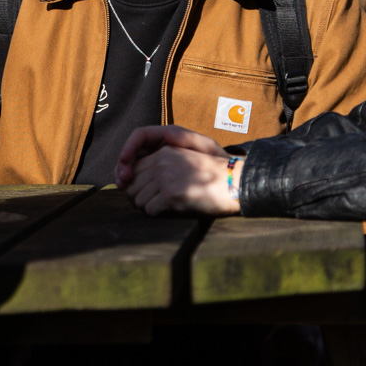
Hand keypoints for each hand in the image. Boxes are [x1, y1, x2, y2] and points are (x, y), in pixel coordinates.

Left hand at [117, 125, 241, 216]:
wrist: (233, 184)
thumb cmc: (212, 175)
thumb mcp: (186, 158)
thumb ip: (162, 162)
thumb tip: (135, 178)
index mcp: (164, 152)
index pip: (132, 169)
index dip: (133, 185)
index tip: (142, 195)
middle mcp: (162, 162)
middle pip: (131, 186)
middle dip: (139, 198)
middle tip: (152, 204)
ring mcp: (166, 177)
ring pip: (138, 199)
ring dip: (148, 207)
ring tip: (164, 207)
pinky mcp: (171, 193)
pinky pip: (150, 210)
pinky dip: (157, 214)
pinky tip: (170, 210)